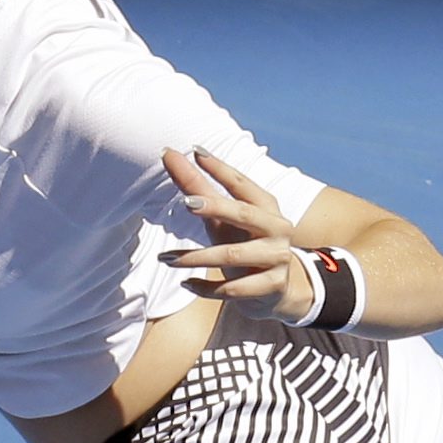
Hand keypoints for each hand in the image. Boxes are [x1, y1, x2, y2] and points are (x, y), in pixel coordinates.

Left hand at [160, 147, 315, 321]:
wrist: (275, 290)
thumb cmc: (244, 245)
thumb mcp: (222, 220)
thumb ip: (197, 189)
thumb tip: (169, 154)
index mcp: (266, 206)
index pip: (242, 184)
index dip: (221, 169)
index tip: (196, 152)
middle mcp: (277, 228)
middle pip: (243, 215)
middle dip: (215, 207)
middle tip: (185, 203)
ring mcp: (277, 257)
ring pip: (232, 256)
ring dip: (195, 257)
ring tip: (166, 258)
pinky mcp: (272, 286)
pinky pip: (233, 288)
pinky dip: (206, 287)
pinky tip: (186, 284)